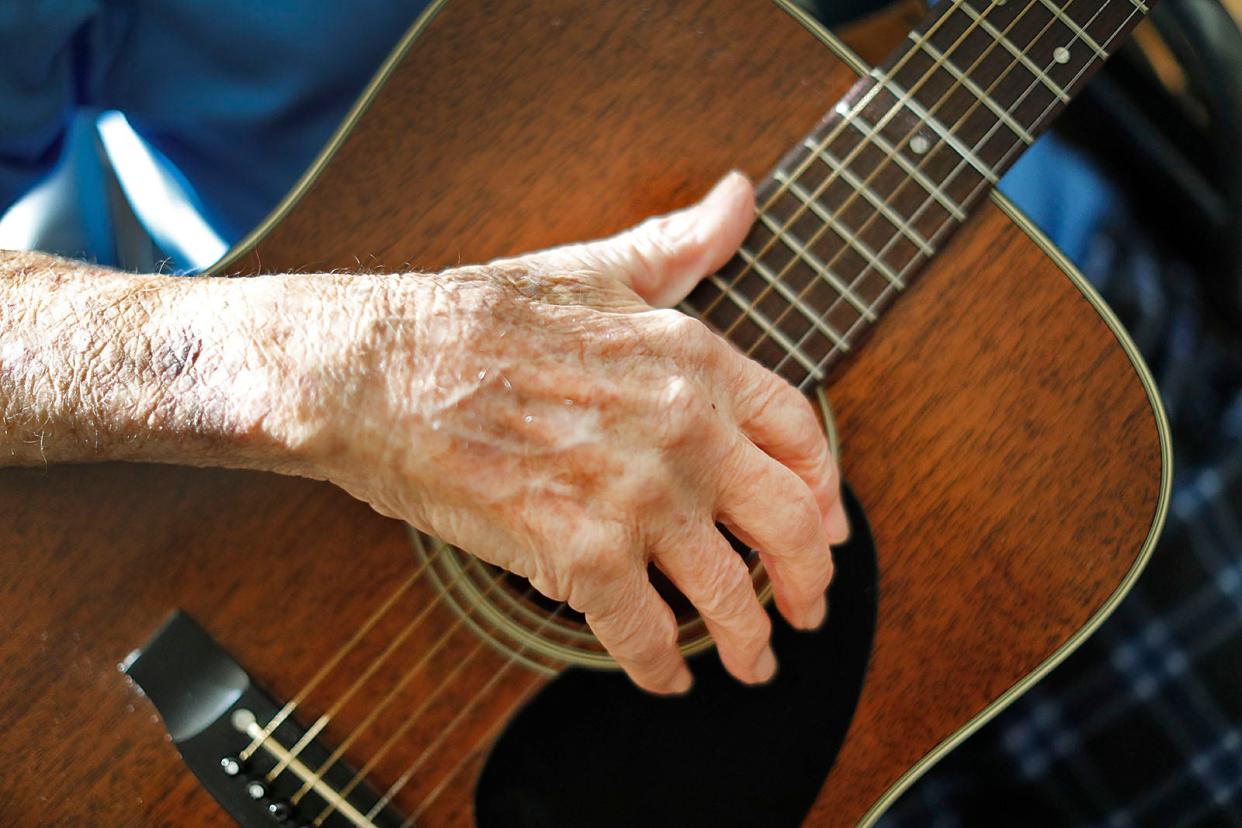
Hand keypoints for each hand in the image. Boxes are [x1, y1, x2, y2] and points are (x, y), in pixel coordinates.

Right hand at [292, 172, 847, 693]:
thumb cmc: (477, 317)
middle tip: (808, 614)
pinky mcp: (578, 553)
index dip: (824, 492)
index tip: (826, 528)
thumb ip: (677, 246)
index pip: (800, 435)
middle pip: (788, 525)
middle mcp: (683, 429)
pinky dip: (661, 667)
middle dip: (808, 585)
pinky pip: (644, 632)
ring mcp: (636, 495)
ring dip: (748, 641)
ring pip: (727, 593)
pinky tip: (664, 676)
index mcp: (694, 359)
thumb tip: (738, 196)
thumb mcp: (595, 268)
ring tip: (751, 662)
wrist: (379, 368)